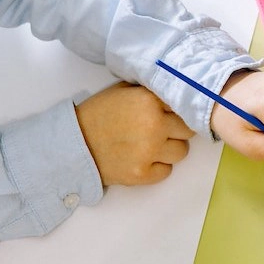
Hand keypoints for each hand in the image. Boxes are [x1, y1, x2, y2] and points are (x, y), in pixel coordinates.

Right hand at [75, 82, 194, 186]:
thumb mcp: (126, 90)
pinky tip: (146, 158)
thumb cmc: (100, 112)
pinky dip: (159, 166)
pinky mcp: (141, 175)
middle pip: (188, 129)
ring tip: (154, 144)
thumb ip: (152, 90)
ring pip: (181, 151)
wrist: (75, 143)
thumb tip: (176, 89)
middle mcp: (154, 126)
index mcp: (150, 101)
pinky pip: (166, 171)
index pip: (184, 104)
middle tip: (165, 128)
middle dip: (178, 128)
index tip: (173, 111)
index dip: (179, 108)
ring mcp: (148, 152)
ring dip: (171, 148)